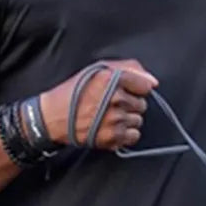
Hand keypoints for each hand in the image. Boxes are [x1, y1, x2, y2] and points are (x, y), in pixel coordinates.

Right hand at [40, 59, 157, 150]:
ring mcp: (115, 119)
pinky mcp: (113, 137)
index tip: (125, 91)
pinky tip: (111, 127)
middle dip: (129, 104)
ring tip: (109, 116)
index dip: (136, 88)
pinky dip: (125, 134)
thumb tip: (152, 81)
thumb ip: (128, 68)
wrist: (53, 117)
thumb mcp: (98, 70)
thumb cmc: (74, 92)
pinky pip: (134, 135)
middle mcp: (116, 98)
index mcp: (112, 79)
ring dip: (127, 119)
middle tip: (111, 105)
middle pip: (142, 104)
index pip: (144, 85)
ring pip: (138, 120)